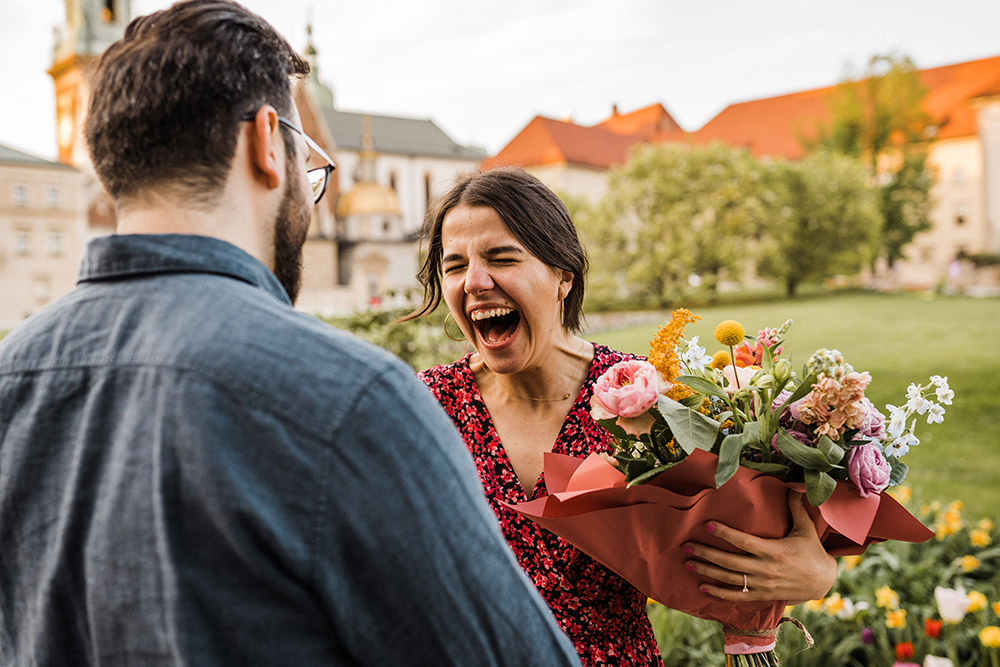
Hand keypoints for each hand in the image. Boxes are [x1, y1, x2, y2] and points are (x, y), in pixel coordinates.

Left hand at [682, 491, 836, 603]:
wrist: (823, 582)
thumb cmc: (812, 552)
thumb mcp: (806, 529)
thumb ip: (796, 508)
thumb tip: (792, 486)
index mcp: (774, 551)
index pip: (744, 542)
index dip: (725, 534)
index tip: (707, 525)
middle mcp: (766, 570)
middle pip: (730, 562)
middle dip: (707, 554)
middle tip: (686, 546)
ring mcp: (763, 585)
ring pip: (730, 579)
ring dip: (708, 572)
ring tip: (688, 564)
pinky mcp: (762, 595)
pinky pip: (738, 596)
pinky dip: (719, 593)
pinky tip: (703, 587)